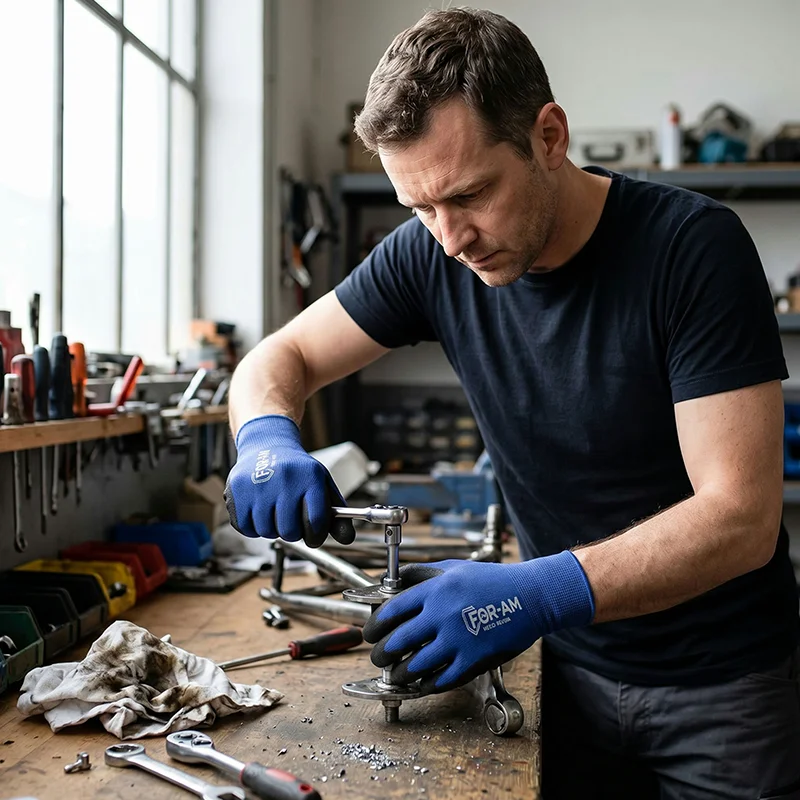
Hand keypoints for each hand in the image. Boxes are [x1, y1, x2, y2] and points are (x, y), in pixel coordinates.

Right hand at [223, 414, 355, 546]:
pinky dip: (252, 527)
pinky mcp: (237, 490)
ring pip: (266, 531)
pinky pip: (245, 528)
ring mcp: (258, 484)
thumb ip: (336, 515)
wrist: (267, 444)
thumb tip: (347, 539)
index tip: (314, 535)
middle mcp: (284, 479)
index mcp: (310, 477)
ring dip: (271, 528)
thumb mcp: (322, 485)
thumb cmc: (297, 470)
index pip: (316, 522)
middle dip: (292, 532)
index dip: (316, 536)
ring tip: (274, 510)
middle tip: (291, 519)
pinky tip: (258, 510)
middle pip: (289, 531)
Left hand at [362, 553, 594, 692]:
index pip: (391, 610)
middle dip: (381, 653)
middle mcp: (442, 614)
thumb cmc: (492, 580)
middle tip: (378, 657)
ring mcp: (457, 639)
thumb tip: (393, 580)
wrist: (530, 597)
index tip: (370, 633)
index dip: (374, 625)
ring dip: (399, 673)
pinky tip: (422, 682)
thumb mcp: (453, 567)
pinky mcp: (473, 660)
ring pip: (415, 665)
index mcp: (435, 590)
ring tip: (395, 673)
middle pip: (398, 641)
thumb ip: (422, 573)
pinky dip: (427, 684)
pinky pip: (442, 679)